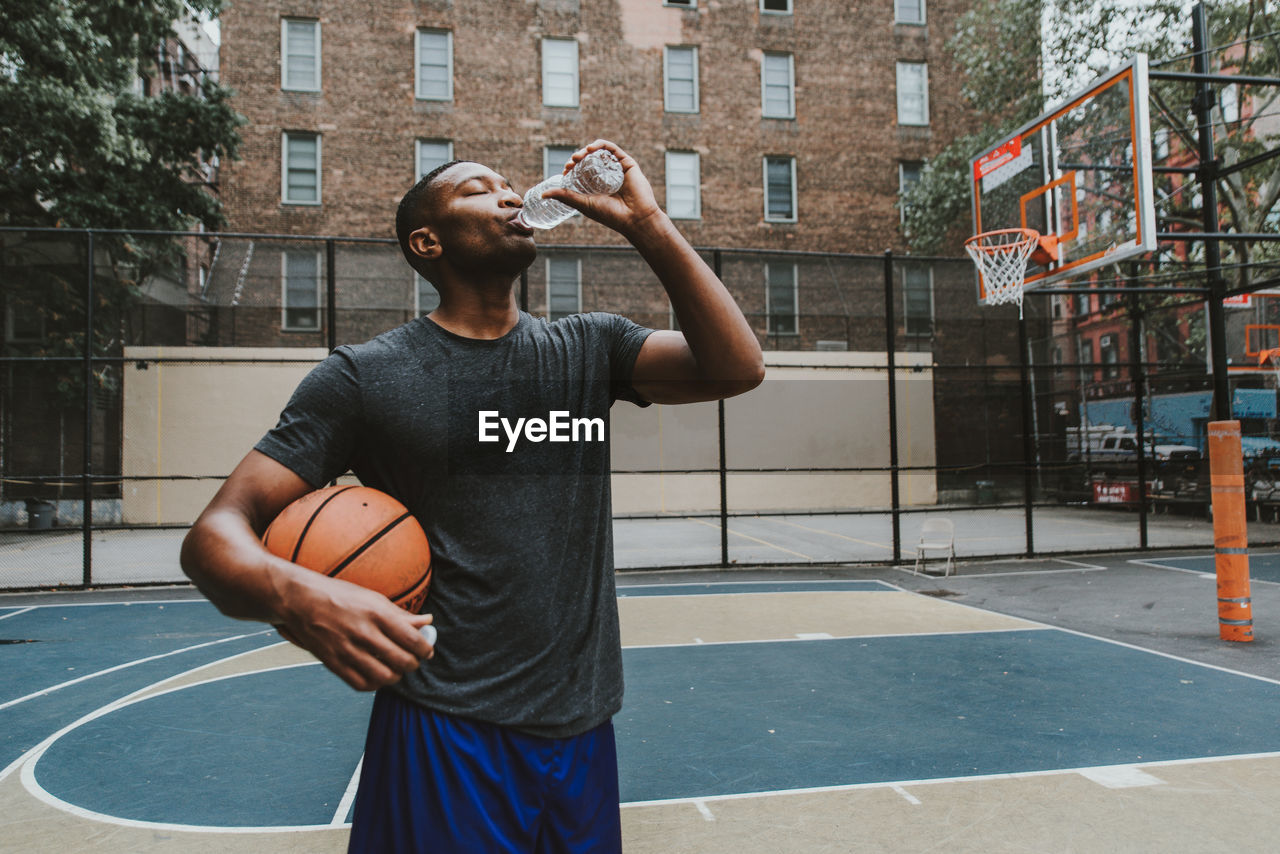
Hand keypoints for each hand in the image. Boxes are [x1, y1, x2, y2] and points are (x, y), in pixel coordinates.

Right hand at [276, 571, 435, 691]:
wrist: (301, 600)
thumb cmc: (340, 596)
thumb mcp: (372, 598)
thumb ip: (400, 614)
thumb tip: (427, 622)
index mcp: (376, 613)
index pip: (412, 639)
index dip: (425, 649)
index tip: (427, 650)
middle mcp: (363, 632)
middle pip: (401, 660)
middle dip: (413, 664)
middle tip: (413, 660)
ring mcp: (347, 650)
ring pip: (384, 677)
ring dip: (396, 676)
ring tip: (396, 668)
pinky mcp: (333, 663)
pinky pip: (361, 684)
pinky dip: (375, 684)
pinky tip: (377, 674)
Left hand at [540, 139, 665, 238]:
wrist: (635, 218)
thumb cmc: (610, 215)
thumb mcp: (583, 204)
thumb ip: (565, 196)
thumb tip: (542, 194)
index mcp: (598, 187)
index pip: (582, 171)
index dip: (572, 167)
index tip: (566, 169)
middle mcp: (607, 177)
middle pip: (590, 161)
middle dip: (578, 158)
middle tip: (571, 162)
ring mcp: (617, 170)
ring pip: (600, 153)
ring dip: (588, 150)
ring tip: (579, 155)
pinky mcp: (627, 164)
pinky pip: (613, 149)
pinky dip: (601, 145)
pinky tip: (591, 149)